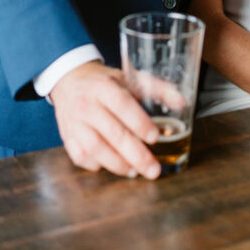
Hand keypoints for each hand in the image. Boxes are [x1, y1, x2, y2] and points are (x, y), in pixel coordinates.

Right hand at [50, 61, 162, 179]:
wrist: (69, 80)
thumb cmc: (105, 81)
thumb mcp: (129, 77)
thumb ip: (157, 88)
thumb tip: (182, 102)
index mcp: (103, 86)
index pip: (122, 105)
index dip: (139, 122)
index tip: (155, 137)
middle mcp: (86, 104)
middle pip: (112, 133)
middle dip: (135, 154)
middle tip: (153, 169)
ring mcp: (74, 122)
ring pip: (95, 149)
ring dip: (118, 164)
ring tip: (136, 171)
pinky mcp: (67, 137)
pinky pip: (82, 157)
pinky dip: (98, 165)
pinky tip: (113, 166)